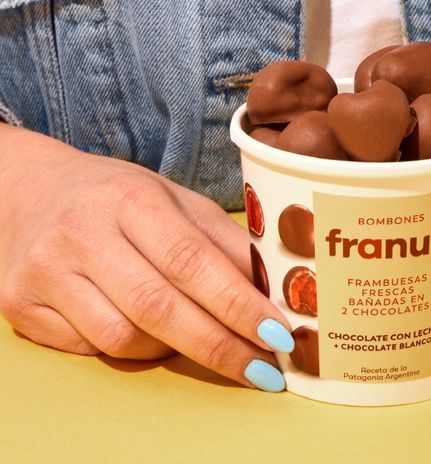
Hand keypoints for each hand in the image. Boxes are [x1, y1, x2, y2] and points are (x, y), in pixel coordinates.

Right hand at [0, 124, 292, 391]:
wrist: (33, 190)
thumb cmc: (119, 197)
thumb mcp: (174, 200)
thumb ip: (221, 241)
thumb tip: (271, 289)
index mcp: (131, 199)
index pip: (192, 261)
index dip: (238, 304)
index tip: (277, 333)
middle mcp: (83, 233)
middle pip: (158, 308)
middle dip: (219, 345)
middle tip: (262, 368)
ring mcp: (46, 272)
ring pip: (123, 339)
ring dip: (174, 349)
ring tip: (199, 338)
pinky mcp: (20, 305)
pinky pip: (90, 349)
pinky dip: (130, 349)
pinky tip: (146, 332)